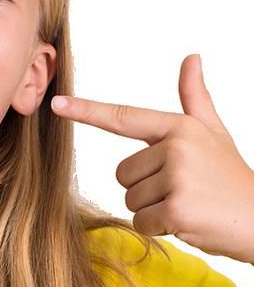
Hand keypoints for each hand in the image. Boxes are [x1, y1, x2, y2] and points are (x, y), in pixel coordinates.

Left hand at [50, 54, 253, 263]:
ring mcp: (178, 178)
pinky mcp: (177, 209)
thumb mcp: (214, 133)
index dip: (86, 111)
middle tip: (182, 190)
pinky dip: (158, 228)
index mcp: (179, 127)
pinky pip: (141, 221)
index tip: (56, 103)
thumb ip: (195, 98)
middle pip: (122, 173)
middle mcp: (176, 147)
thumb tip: (192, 57)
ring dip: (153, 209)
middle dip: (146, 188)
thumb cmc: (231, 177)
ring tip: (188, 204)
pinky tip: (187, 223)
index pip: (123, 118)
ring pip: (130, 198)